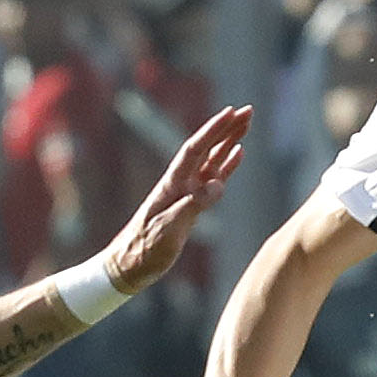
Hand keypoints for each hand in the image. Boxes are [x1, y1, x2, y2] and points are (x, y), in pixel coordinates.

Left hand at [103, 104, 251, 294]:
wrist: (128, 266)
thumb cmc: (143, 251)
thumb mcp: (168, 230)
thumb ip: (193, 206)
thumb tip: (218, 185)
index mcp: (173, 185)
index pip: (196, 150)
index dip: (213, 131)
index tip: (231, 112)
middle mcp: (180, 184)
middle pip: (206, 148)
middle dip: (226, 128)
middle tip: (248, 110)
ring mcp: (186, 193)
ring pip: (212, 160)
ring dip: (229, 141)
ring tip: (246, 124)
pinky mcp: (191, 205)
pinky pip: (213, 179)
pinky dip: (227, 165)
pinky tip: (237, 154)